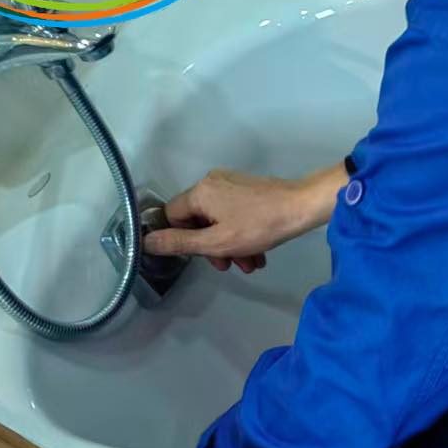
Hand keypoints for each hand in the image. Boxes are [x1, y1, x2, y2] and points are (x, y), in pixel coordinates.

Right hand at [144, 164, 347, 273]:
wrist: (303, 207)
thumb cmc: (259, 225)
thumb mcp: (216, 242)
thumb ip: (180, 243)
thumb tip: (145, 242)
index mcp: (200, 191)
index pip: (173, 216)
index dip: (183, 239)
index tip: (201, 256)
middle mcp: (213, 182)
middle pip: (198, 220)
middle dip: (212, 247)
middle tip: (229, 265)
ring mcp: (232, 184)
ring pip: (219, 221)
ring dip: (230, 246)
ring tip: (249, 264)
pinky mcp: (249, 190)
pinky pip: (235, 214)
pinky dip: (242, 235)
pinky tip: (257, 254)